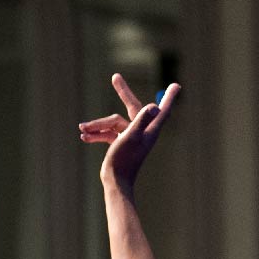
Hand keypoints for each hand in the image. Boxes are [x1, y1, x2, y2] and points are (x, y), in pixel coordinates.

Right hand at [78, 74, 177, 191]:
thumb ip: (142, 120)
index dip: (169, 97)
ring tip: (82, 129)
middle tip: (115, 77)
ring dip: (97, 125)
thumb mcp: (131, 137)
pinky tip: (84, 137)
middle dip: (122, 92)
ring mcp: (130, 136)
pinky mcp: (119, 143)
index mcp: (149, 128)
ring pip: (112, 123)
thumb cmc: (124, 160)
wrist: (115, 182)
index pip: (162, 109)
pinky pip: (107, 133)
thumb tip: (154, 106)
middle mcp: (141, 130)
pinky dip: (96, 133)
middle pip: (132, 106)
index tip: (176, 85)